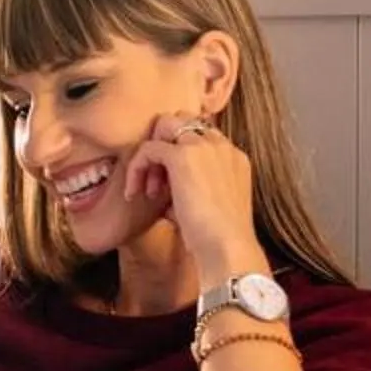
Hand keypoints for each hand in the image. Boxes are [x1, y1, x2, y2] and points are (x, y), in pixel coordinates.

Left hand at [122, 111, 260, 277]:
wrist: (228, 248)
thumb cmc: (218, 240)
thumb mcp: (208, 209)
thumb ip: (190, 193)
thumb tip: (165, 196)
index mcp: (234, 158)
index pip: (201, 137)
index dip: (178, 155)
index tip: (168, 187)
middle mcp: (222, 147)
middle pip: (183, 122)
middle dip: (164, 146)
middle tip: (156, 183)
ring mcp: (205, 147)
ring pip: (165, 126)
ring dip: (151, 154)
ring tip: (148, 190)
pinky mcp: (183, 156)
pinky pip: (149, 148)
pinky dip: (137, 167)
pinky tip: (136, 193)